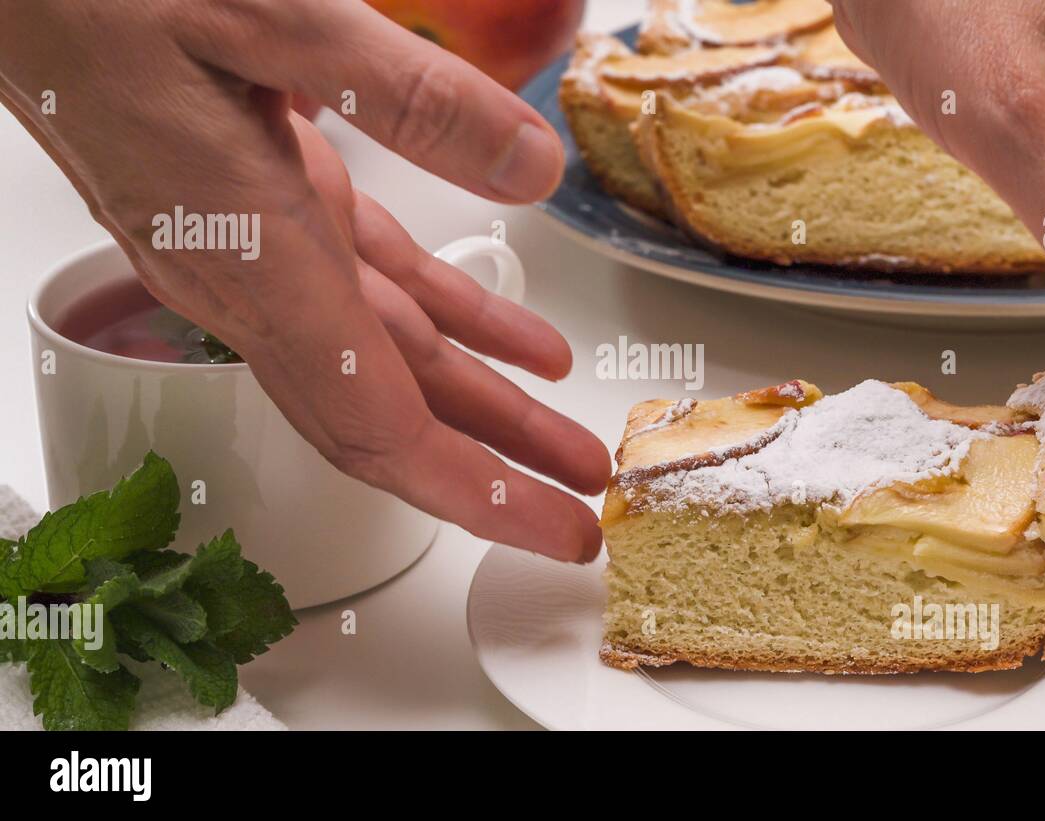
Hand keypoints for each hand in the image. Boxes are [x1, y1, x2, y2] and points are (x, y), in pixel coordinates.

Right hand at [0, 0, 607, 561]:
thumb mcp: (275, 17)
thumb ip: (410, 98)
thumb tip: (528, 168)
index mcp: (256, 255)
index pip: (377, 422)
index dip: (474, 491)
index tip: (551, 528)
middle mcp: (253, 282)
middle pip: (389, 419)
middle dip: (491, 478)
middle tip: (576, 519)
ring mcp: (258, 258)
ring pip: (388, 364)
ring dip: (483, 409)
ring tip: (564, 442)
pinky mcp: (267, 219)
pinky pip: (375, 297)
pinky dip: (452, 324)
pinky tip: (518, 344)